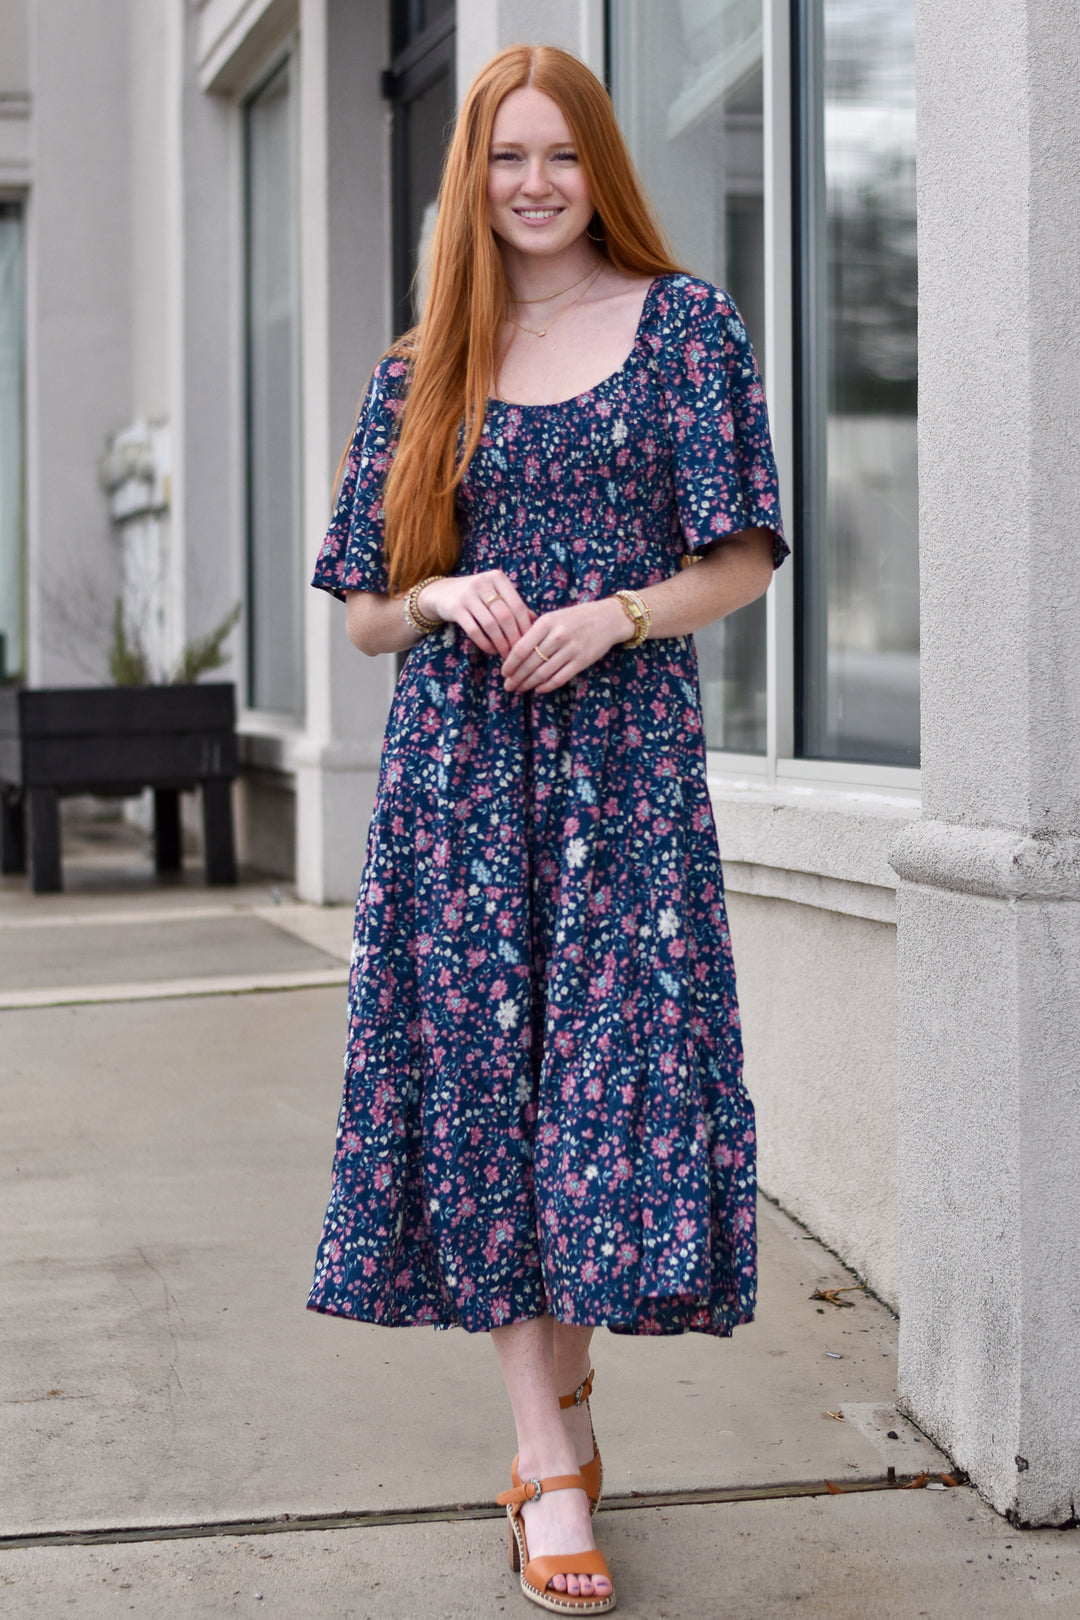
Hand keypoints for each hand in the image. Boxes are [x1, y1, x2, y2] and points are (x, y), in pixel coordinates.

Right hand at [418, 571, 534, 656]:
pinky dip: (485, 643)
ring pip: (490, 625)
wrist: (440, 593)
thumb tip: (535, 622)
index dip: (525, 626)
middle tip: (518, 654)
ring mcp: (468, 594)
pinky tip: (490, 650)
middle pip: (505, 616)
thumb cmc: (475, 596)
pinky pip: (474, 630)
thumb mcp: (494, 594)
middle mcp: (483, 583)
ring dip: (500, 643)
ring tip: (505, 655)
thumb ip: (513, 605)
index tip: (529, 642)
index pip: (517, 605)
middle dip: (513, 638)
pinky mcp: (455, 608)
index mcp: (497, 578)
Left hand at [501, 598, 630, 693]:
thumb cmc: (575, 618)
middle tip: (508, 686)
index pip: (521, 647)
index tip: (503, 673)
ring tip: (520, 689)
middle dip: (516, 677)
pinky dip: (547, 686)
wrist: (608, 618)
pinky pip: (560, 678)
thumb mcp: (553, 616)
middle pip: (530, 663)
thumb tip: (511, 650)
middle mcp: (558, 635)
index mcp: (546, 622)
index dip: (510, 663)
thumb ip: (533, 630)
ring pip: (543, 673)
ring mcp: (571, 649)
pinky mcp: (582, 661)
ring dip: (529, 684)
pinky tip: (539, 689)